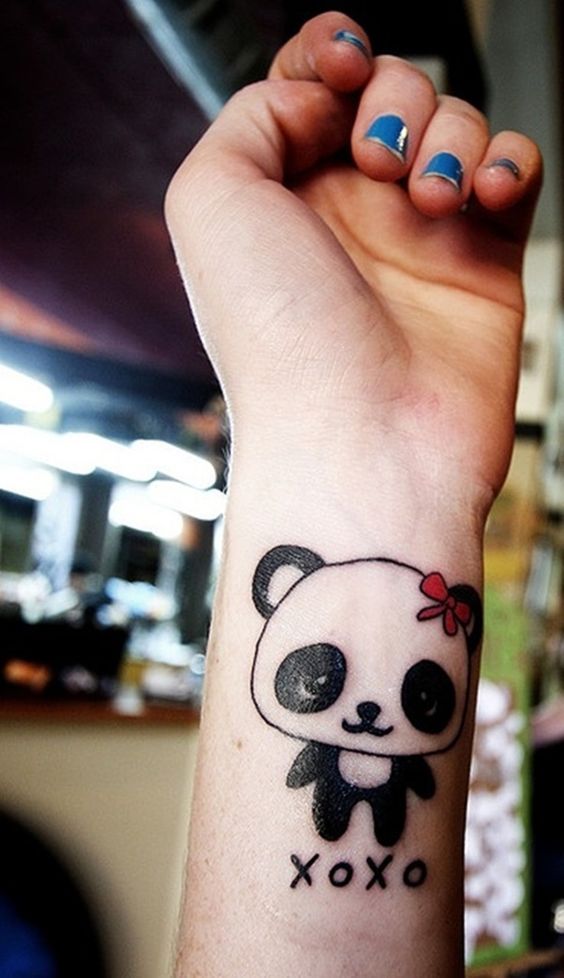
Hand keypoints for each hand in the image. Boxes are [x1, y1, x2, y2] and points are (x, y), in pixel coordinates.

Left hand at [165, 11, 541, 520]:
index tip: (344, 65)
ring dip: (449, 133)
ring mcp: (417, 241)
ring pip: (455, 126)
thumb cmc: (278, 337)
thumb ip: (255, 112)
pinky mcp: (484, 266)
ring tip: (428, 196)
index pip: (311, 91)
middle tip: (379, 158)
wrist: (361, 442)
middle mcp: (347, 218)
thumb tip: (328, 97)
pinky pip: (513, 174)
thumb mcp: (209, 197)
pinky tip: (484, 192)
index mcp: (279, 200)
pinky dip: (509, 159)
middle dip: (393, 98)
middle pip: (389, 97)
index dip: (331, 56)